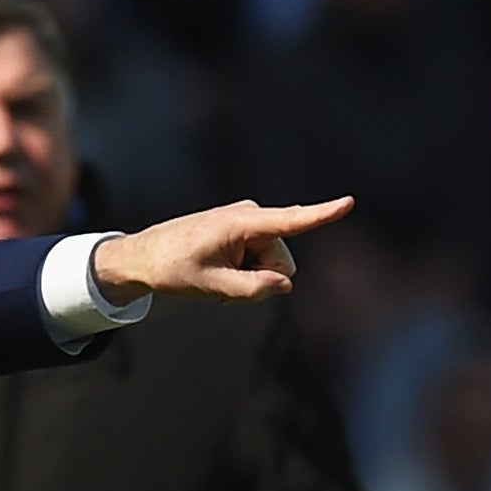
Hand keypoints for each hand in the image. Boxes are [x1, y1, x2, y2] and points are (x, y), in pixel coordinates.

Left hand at [92, 197, 352, 303]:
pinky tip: (219, 273)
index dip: (322, 214)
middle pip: (282, 261)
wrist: (141, 256)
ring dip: (250, 277)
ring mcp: (246, 222)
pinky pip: (259, 259)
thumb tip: (285, 284)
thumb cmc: (171, 268)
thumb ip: (251, 288)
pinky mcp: (242, 230)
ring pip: (272, 264)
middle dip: (261, 278)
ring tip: (216, 276)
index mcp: (242, 222)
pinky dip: (244, 272)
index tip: (349, 202)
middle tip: (221, 283)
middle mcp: (250, 216)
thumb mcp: (211, 286)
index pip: (291, 220)